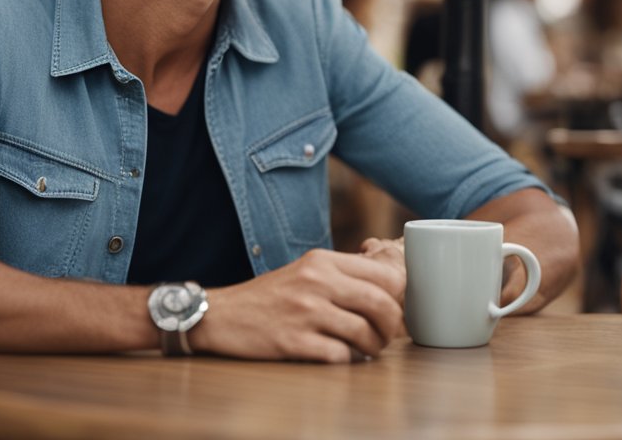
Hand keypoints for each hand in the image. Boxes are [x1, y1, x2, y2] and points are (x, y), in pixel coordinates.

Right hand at [194, 248, 405, 362]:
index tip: (395, 306)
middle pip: (381, 303)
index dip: (399, 295)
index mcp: (323, 261)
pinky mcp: (293, 341)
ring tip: (368, 348)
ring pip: (365, 332)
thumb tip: (391, 282)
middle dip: (393, 325)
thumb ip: (343, 273)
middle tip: (387, 334)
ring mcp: (305, 312)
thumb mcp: (306, 270)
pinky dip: (349, 360)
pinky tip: (344, 357)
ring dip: (374, 346)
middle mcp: (317, 282)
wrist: (221, 314)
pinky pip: (339, 355)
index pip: (384, 275)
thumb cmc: (271, 295)